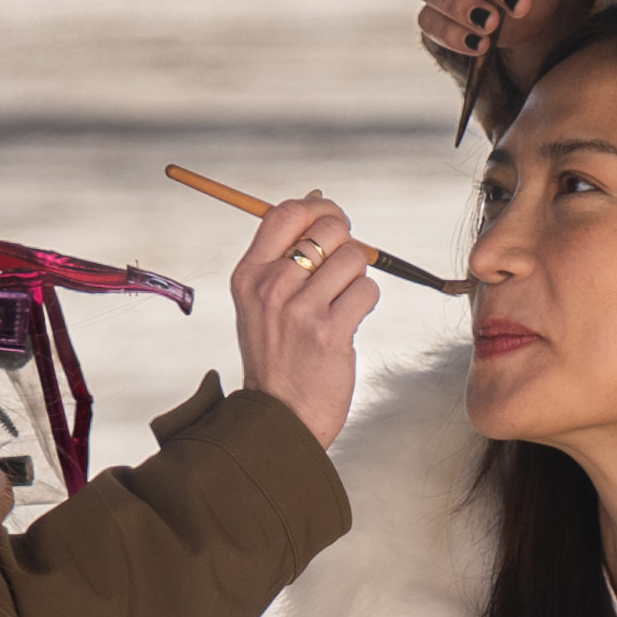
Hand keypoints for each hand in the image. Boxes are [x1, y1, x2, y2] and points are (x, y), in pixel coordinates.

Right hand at [229, 195, 379, 449]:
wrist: (279, 415)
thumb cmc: (277, 355)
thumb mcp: (261, 302)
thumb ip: (283, 255)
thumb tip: (318, 200)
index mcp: (248, 275)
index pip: (285, 212)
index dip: (318, 210)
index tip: (330, 225)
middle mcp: (271, 287)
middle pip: (328, 229)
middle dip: (346, 244)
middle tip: (340, 273)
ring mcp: (299, 310)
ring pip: (354, 259)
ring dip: (357, 279)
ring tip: (339, 305)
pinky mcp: (329, 332)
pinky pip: (367, 291)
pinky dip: (365, 304)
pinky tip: (347, 324)